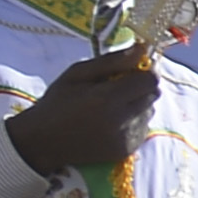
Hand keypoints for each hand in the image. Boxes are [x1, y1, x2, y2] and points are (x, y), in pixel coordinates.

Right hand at [4, 49, 157, 175]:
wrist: (43, 141)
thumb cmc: (58, 102)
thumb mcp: (77, 74)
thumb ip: (112, 61)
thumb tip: (143, 48)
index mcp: (105, 98)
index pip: (149, 80)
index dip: (145, 71)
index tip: (133, 69)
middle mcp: (120, 120)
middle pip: (153, 95)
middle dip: (141, 87)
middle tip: (119, 87)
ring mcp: (125, 138)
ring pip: (150, 111)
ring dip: (137, 105)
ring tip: (110, 107)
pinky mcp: (127, 150)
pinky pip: (143, 128)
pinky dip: (133, 121)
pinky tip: (110, 122)